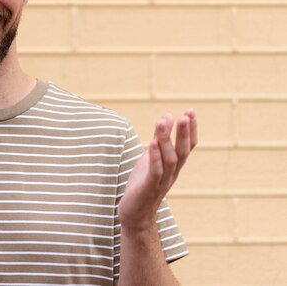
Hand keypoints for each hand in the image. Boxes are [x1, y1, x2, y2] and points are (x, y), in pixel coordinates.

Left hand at [118, 110, 197, 229]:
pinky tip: (151, 143)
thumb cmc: (143, 184)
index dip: (190, 130)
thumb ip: (158, 140)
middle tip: (185, 115)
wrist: (135, 214)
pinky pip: (155, 172)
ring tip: (163, 122)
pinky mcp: (148, 189)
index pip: (187, 147)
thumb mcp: (151, 158)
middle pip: (182, 152)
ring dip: (166, 140)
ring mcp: (161, 182)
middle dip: (184, 134)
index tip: (190, 112)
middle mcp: (172, 174)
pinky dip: (155, 158)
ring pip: (169, 160)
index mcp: (174, 166)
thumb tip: (166, 117)